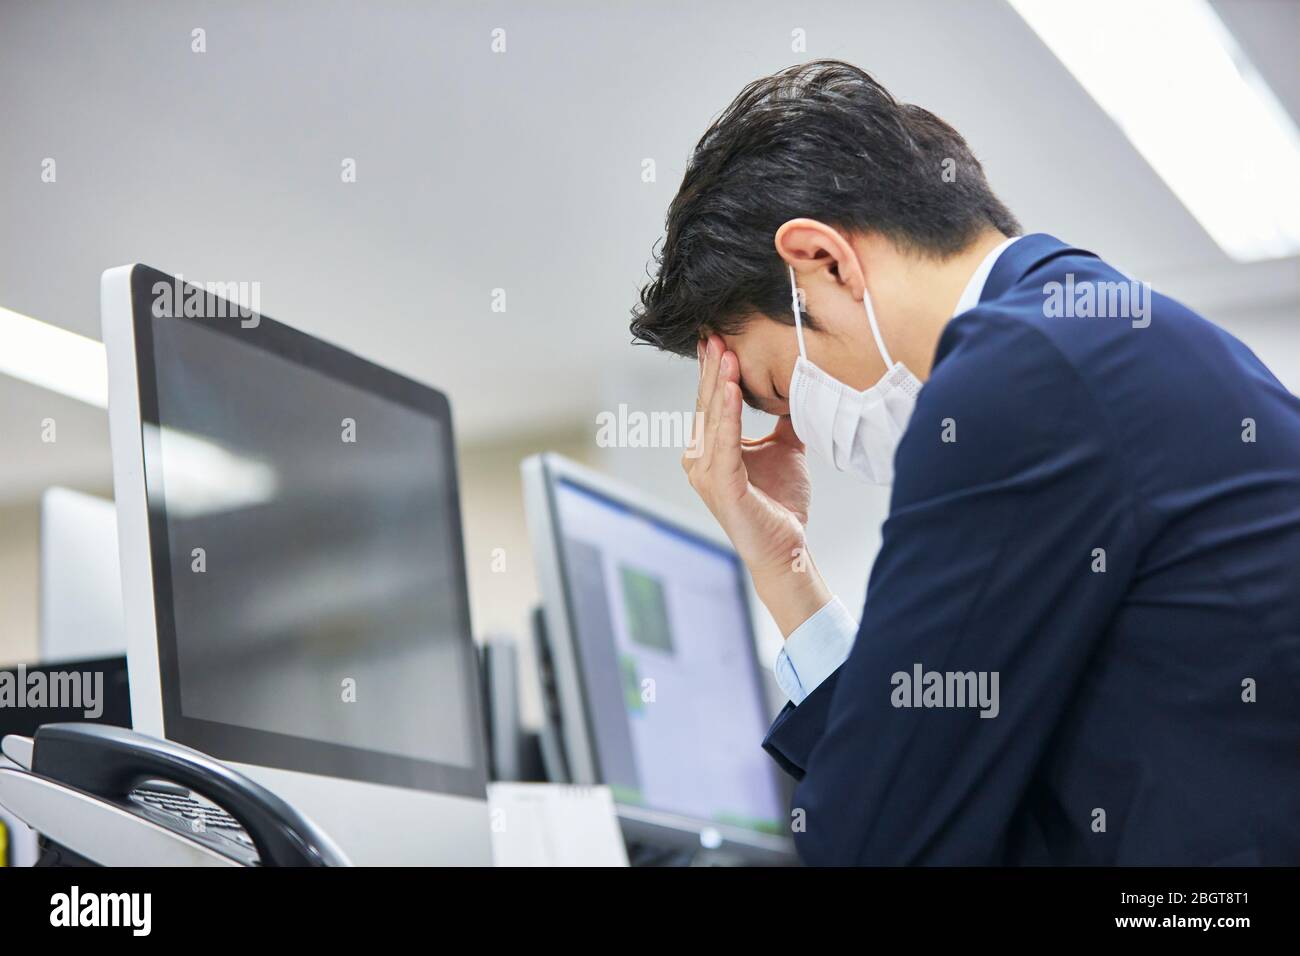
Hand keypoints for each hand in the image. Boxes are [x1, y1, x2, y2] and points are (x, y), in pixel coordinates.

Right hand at [684, 335, 829, 634]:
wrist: (786, 549)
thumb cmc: (780, 504)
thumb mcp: (784, 450)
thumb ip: (782, 422)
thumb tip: (795, 387)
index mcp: (710, 449)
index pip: (712, 401)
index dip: (714, 369)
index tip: (717, 335)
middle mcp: (699, 459)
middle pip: (708, 404)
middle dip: (713, 366)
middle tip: (716, 331)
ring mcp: (706, 474)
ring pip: (713, 419)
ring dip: (720, 384)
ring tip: (726, 352)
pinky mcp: (722, 487)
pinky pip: (725, 444)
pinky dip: (729, 416)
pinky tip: (735, 390)